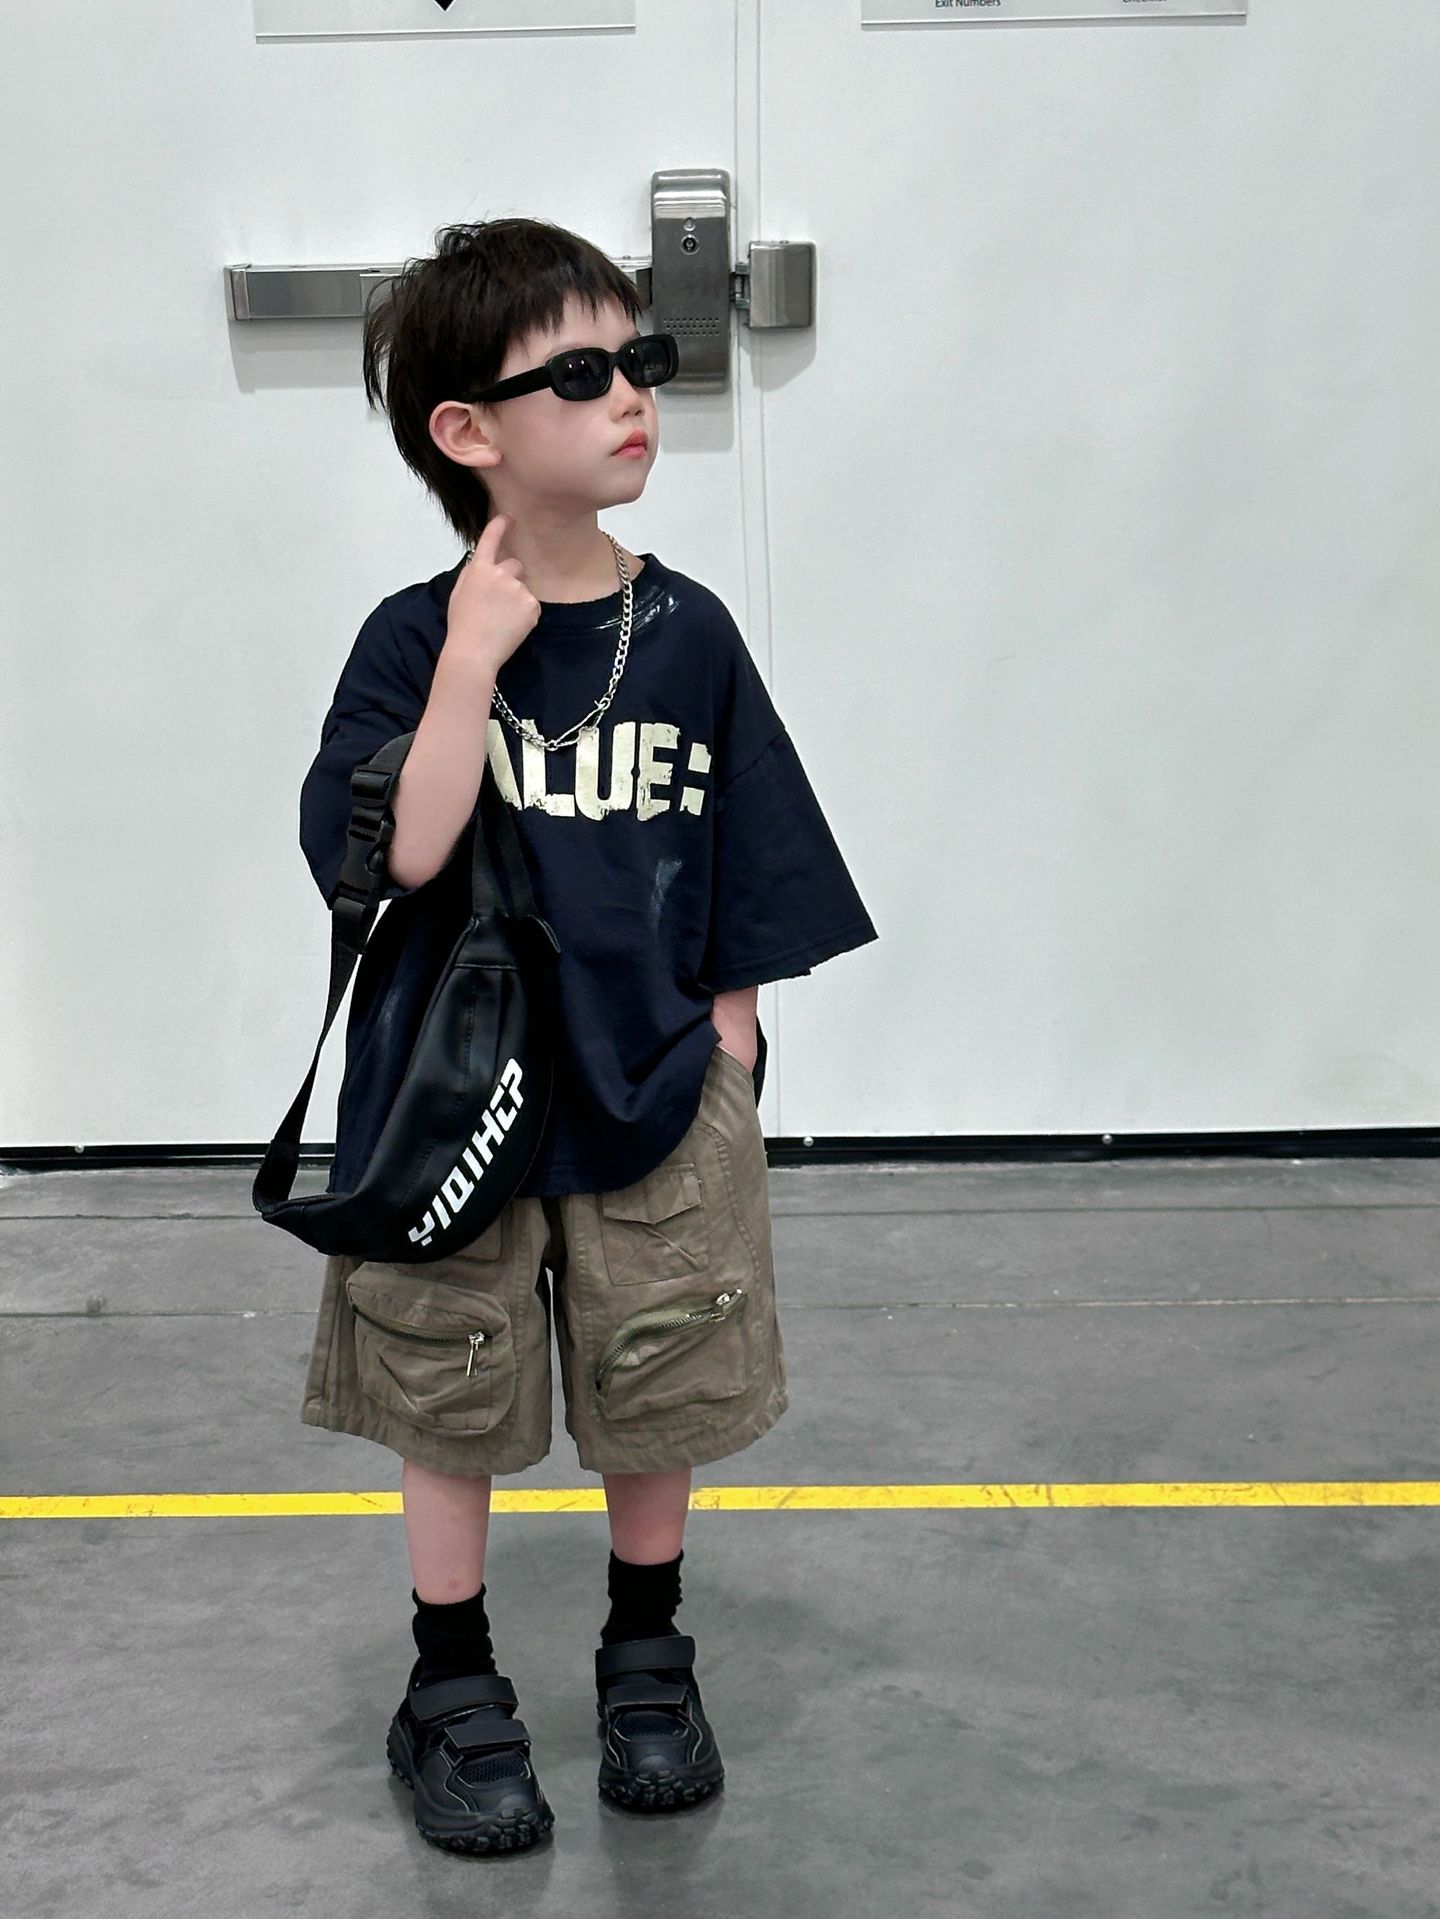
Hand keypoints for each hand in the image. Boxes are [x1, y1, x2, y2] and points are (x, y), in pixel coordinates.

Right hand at [442, 513, 540, 675]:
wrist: (473, 651)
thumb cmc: (462, 626)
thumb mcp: (460, 594)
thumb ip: (472, 575)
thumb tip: (482, 565)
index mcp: (478, 569)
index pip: (490, 540)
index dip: (500, 526)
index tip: (509, 517)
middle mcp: (500, 574)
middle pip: (515, 565)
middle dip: (511, 578)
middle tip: (499, 604)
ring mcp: (517, 589)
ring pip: (523, 588)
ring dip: (517, 601)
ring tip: (502, 621)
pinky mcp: (531, 605)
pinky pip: (532, 606)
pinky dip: (525, 615)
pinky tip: (511, 627)